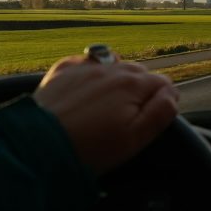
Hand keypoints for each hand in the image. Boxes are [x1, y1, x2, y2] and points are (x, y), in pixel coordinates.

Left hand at [33, 55, 179, 174]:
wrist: (38, 146)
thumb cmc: (91, 148)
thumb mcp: (135, 138)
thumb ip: (161, 112)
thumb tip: (172, 93)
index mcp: (133, 84)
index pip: (164, 83)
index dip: (163, 102)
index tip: (151, 120)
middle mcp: (112, 69)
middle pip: (141, 73)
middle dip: (141, 91)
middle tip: (129, 118)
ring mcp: (85, 67)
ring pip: (115, 65)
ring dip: (118, 80)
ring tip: (109, 106)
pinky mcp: (63, 71)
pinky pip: (86, 62)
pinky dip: (92, 72)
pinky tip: (88, 89)